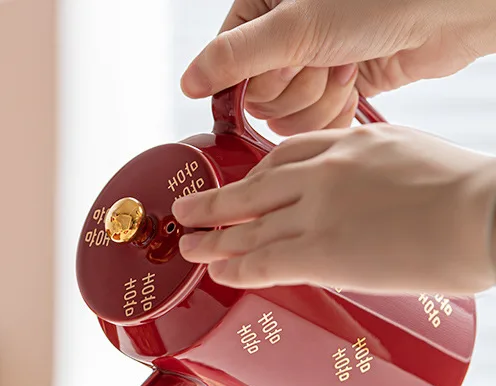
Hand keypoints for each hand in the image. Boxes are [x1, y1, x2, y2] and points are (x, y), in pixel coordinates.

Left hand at [173, 125, 495, 294]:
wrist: (485, 215)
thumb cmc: (466, 193)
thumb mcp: (410, 157)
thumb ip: (371, 171)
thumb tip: (361, 196)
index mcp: (349, 143)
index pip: (284, 154)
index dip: (253, 174)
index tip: (240, 185)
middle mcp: (323, 172)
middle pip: (251, 187)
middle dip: (214, 202)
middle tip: (188, 211)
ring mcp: (316, 211)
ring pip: (247, 226)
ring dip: (212, 239)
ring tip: (190, 247)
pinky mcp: (318, 252)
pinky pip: (262, 260)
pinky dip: (235, 267)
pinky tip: (220, 273)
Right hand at [181, 0, 495, 135]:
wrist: (443, 13)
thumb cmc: (376, 1)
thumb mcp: (293, 27)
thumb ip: (233, 58)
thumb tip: (188, 83)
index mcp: (259, 14)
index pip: (228, 74)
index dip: (256, 82)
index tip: (283, 68)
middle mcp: (280, 42)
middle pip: (258, 101)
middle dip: (297, 88)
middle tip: (324, 58)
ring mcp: (307, 68)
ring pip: (286, 120)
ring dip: (320, 100)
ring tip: (346, 66)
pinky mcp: (332, 91)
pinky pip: (313, 127)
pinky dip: (336, 112)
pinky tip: (356, 82)